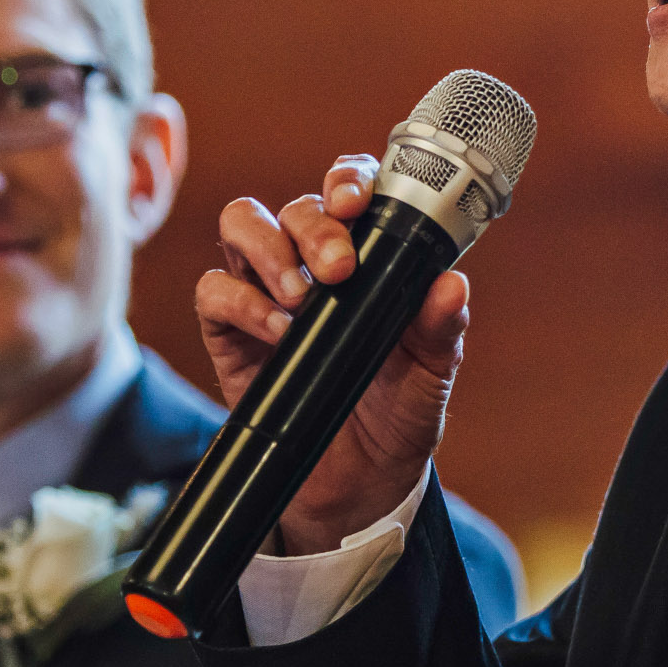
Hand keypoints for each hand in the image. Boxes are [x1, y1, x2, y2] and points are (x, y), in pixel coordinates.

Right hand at [198, 154, 468, 554]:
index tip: (356, 202)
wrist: (359, 487)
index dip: (347, 179)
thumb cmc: (398, 417)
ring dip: (268, 249)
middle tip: (339, 269)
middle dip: (314, 225)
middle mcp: (312, 263)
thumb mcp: (431, 376)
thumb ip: (441, 330)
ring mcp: (266, 293)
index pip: (350, 192)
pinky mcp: (229, 334)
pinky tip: (277, 330)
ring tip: (301, 296)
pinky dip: (241, 301)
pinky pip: (215, 291)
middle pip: (295, 206)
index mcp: (367, 258)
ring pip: (242, 225)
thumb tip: (452, 285)